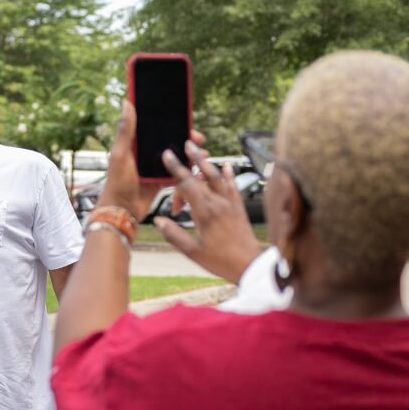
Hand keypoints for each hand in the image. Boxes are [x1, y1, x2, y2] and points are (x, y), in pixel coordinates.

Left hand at [98, 100, 206, 221]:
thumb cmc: (116, 183)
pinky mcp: (160, 181)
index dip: (170, 122)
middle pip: (168, 141)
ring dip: (188, 154)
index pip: (154, 128)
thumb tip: (127, 103)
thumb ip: (126, 130)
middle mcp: (145, 153)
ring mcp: (154, 167)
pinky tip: (197, 170)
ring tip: (201, 154)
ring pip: (175, 156)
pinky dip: (186, 170)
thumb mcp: (121, 154)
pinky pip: (176, 173)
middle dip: (184, 139)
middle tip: (198, 138)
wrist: (121, 212)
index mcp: (135, 143)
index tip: (184, 119)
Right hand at [155, 140, 261, 282]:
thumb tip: (159, 221)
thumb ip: (174, 235)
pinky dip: (229, 175)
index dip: (175, 168)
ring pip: (218, 177)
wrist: (249, 265)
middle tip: (185, 144)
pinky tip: (226, 167)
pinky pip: (233, 186)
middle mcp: (218, 203)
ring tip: (201, 152)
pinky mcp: (239, 208)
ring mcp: (231, 204)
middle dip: (191, 159)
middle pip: (201, 175)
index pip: (187, 184)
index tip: (167, 156)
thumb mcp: (192, 252)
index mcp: (205, 212)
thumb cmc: (221, 261)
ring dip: (208, 163)